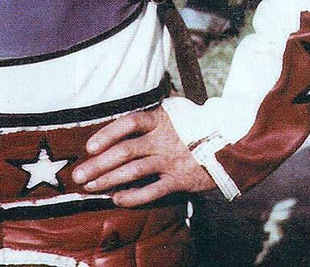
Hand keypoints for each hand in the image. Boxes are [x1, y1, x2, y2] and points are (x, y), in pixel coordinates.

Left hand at [71, 105, 213, 206]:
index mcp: (160, 119)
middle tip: (78, 175)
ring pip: (134, 172)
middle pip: (124, 151)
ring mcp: (171, 160)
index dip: (106, 134)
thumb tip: (133, 110)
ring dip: (109, 180)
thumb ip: (154, 112)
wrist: (231, 145)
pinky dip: (133, 196)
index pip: (128, 123)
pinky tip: (117, 199)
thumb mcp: (177, 110)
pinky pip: (152, 191)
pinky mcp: (180, 180)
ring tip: (91, 187)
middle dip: (98, 164)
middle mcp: (163, 139)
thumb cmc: (197, 126)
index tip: (89, 147)